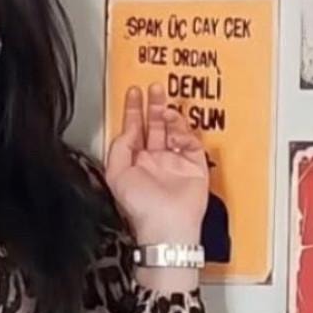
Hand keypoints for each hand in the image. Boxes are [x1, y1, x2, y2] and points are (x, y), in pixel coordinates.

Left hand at [105, 83, 208, 246]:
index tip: (134, 92)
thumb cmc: (141, 207)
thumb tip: (128, 129)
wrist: (167, 225)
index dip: (134, 110)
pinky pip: (191, 143)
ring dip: (169, 115)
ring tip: (164, 105)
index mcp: (137, 162)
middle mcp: (156, 160)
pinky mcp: (195, 166)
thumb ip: (120, 147)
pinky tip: (176, 129)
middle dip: (154, 105)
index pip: (135, 129)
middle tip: (155, 88)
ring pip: (174, 130)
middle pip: (156, 125)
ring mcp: (176, 162)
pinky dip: (184, 133)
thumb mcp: (117, 174)